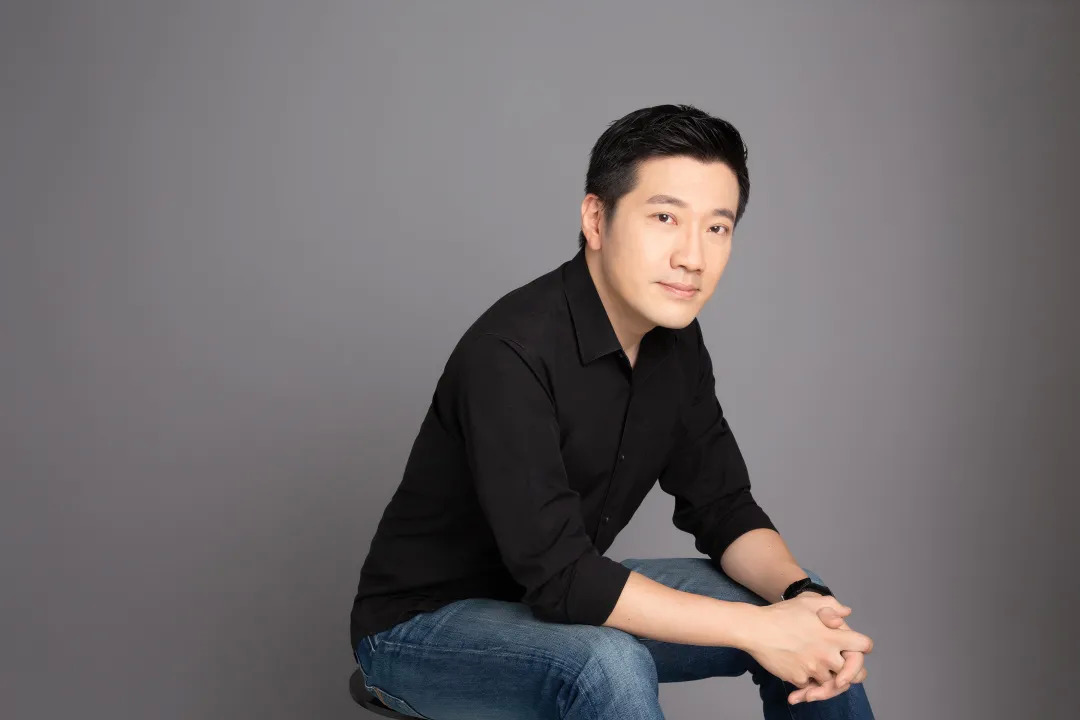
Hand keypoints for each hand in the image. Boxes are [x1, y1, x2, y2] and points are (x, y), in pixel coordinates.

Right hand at [744, 593, 873, 691]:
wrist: (756, 629)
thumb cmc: (781, 614)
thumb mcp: (808, 602)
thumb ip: (832, 606)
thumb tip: (847, 613)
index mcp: (833, 637)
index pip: (864, 646)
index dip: (862, 646)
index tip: (856, 648)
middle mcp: (826, 656)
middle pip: (853, 673)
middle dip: (850, 671)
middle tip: (841, 668)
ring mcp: (813, 669)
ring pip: (830, 681)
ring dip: (826, 676)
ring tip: (815, 665)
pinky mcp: (799, 679)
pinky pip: (810, 685)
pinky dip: (807, 682)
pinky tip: (799, 670)